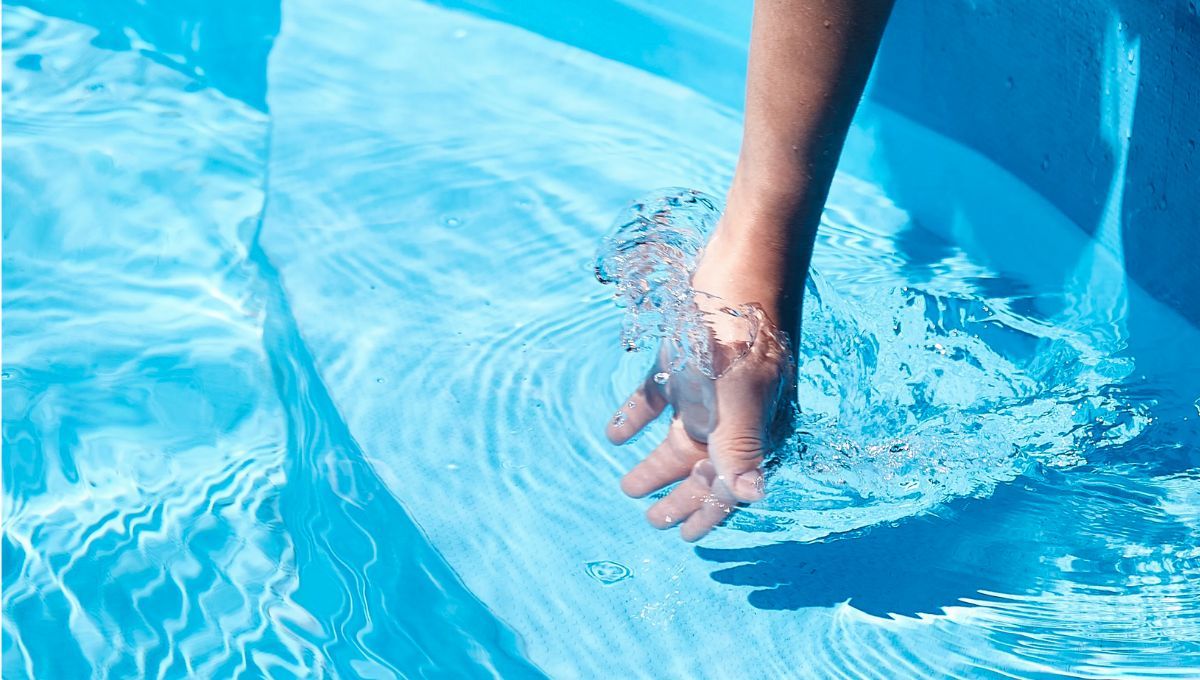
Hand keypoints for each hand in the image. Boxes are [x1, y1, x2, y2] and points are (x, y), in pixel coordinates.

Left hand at [606, 298, 790, 541]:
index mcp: (759, 423)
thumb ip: (742, 445)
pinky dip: (638, 415)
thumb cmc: (744, 324)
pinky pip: (659, 396)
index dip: (710, 511)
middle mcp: (736, 410)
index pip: (733, 482)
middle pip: (705, 464)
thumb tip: (751, 496)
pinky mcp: (686, 357)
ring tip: (628, 485)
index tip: (685, 538)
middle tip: (651, 519)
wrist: (743, 253)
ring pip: (681, 435)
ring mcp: (711, 384)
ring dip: (656, 462)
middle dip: (680, 494)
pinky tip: (615, 431)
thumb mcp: (742, 391)